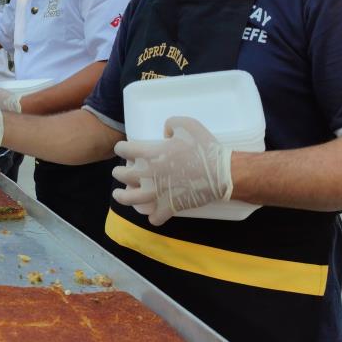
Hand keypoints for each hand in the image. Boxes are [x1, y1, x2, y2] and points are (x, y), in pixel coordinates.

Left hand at [111, 117, 231, 225]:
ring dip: (122, 196)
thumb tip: (164, 132)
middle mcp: (148, 174)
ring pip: (130, 199)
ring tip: (119, 194)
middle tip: (120, 171)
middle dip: (118, 172)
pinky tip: (153, 212)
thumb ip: (170, 123)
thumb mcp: (188, 124)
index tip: (123, 149)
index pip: (123, 150)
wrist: (222, 173)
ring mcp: (157, 193)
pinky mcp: (169, 207)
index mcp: (150, 154)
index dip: (121, 148)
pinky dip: (152, 216)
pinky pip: (154, 217)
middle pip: (122, 175)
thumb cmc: (205, 148)